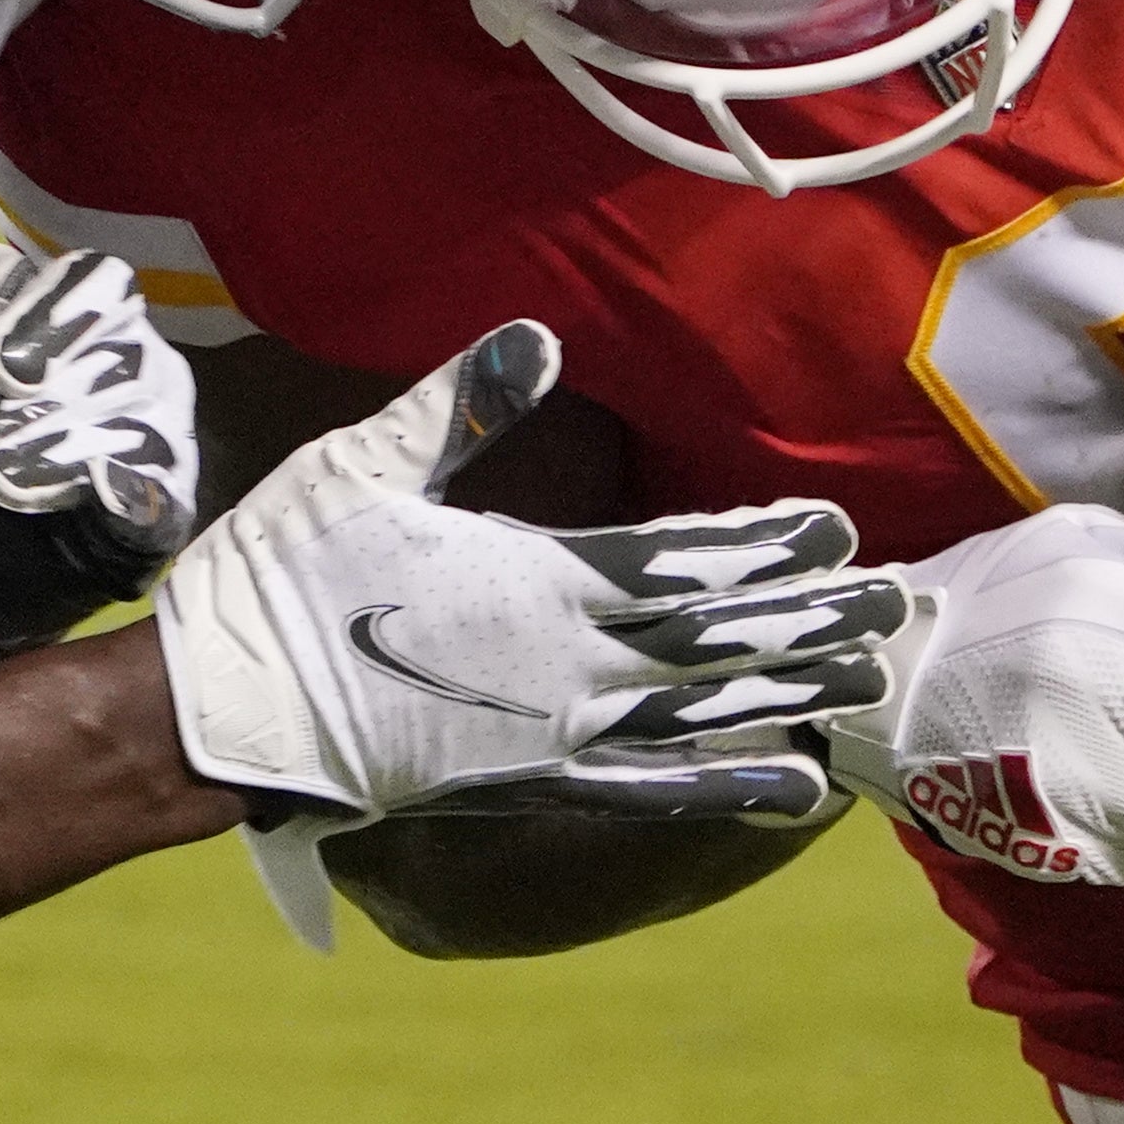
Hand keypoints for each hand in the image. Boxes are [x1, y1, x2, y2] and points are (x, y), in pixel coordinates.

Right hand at [156, 322, 903, 939]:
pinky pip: (651, 790)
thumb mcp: (370, 464)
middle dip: (805, 619)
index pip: (680, 556)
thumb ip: (464, 403)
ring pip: (701, 712)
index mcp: (539, 578)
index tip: (835, 532)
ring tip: (862, 684)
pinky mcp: (532, 782)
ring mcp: (557, 731)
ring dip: (786, 693)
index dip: (762, 545)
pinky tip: (788, 786)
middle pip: (715, 638)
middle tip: (890, 607)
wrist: (234, 711)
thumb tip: (541, 333)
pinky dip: (725, 785)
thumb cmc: (288, 573)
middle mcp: (570, 662)